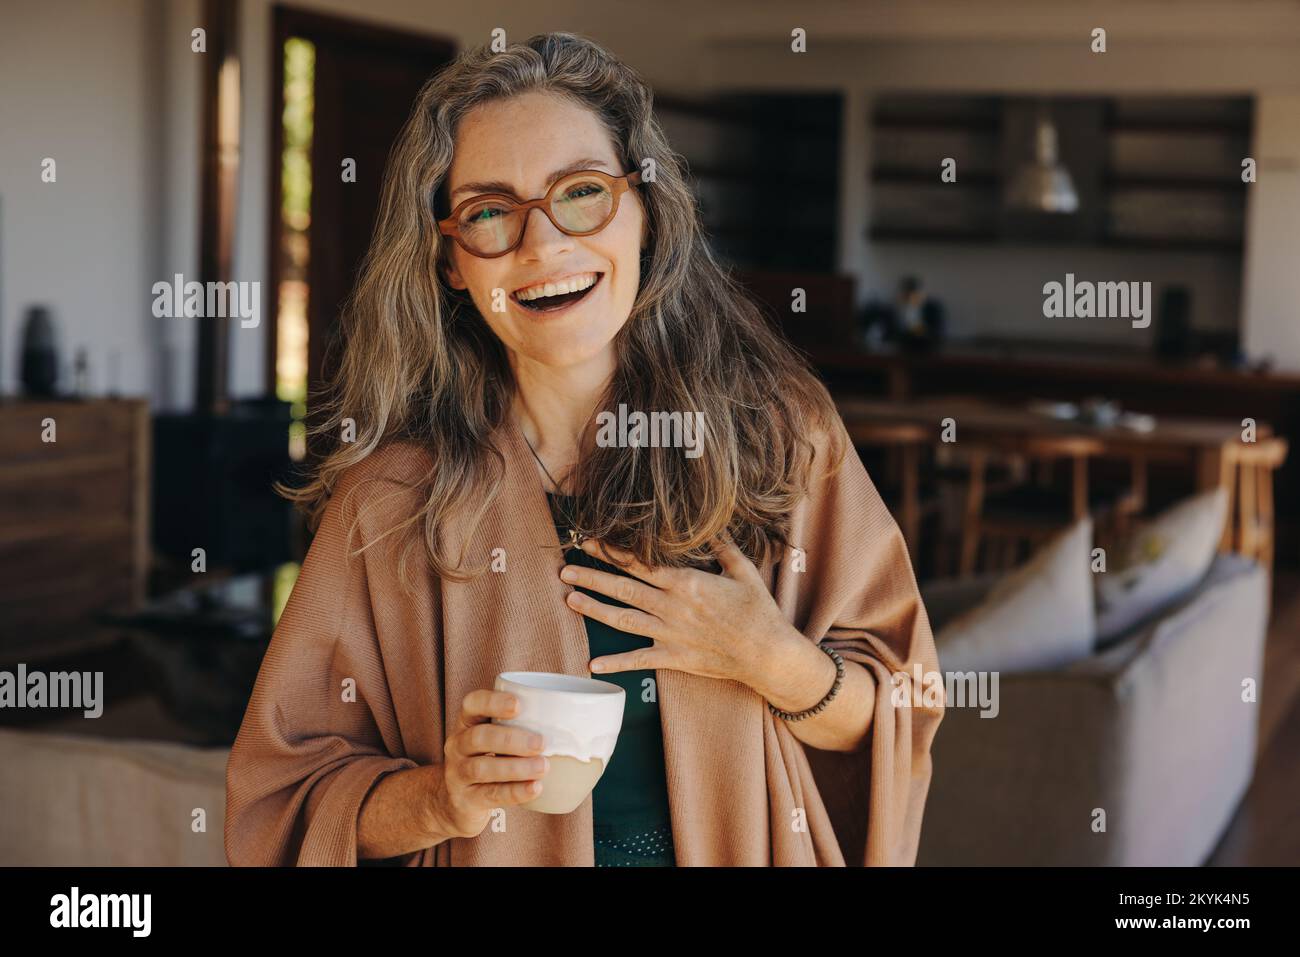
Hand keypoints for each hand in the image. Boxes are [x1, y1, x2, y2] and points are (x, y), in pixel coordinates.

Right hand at [432, 689, 550, 838]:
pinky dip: (515, 791)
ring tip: (543, 767)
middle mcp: (458, 745)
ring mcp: (458, 774)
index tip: (518, 705)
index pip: (472, 704)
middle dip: (511, 739)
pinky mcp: (466, 800)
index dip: (493, 702)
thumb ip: (521, 726)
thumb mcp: (495, 738)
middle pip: (478, 737)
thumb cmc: (488, 759)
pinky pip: (490, 795)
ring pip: (482, 768)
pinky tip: (535, 788)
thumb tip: (577, 719)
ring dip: (515, 767)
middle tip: (541, 743)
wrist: (456, 802)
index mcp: (467, 723)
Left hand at [560, 536, 801, 685]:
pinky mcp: (674, 658)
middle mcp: (672, 606)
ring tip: (570, 600)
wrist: (767, 654)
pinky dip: (616, 663)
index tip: (590, 542)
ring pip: (624, 619)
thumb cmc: (758, 611)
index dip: (612, 552)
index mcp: (685, 582)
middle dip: (592, 577)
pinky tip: (594, 665)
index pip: (640, 563)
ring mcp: (670, 633)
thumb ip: (723, 548)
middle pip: (623, 588)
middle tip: (566, 569)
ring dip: (595, 610)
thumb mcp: (743, 571)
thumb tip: (711, 528)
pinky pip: (640, 660)